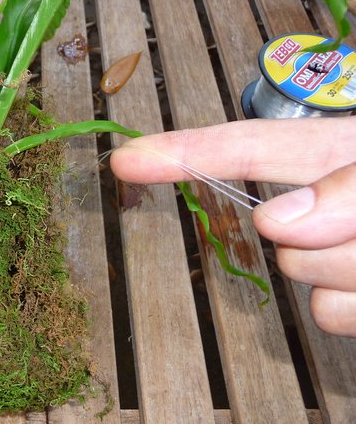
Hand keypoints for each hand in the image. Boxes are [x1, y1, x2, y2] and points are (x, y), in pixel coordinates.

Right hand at [110, 116, 355, 336]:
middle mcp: (329, 201)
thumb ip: (347, 189)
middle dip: (313, 235)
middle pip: (272, 222)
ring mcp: (332, 256)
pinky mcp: (343, 300)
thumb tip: (275, 223)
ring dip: (345, 269)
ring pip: (298, 270)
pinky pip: (325, 314)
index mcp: (342, 151)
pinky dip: (354, 308)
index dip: (186, 150)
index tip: (128, 159)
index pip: (250, 146)